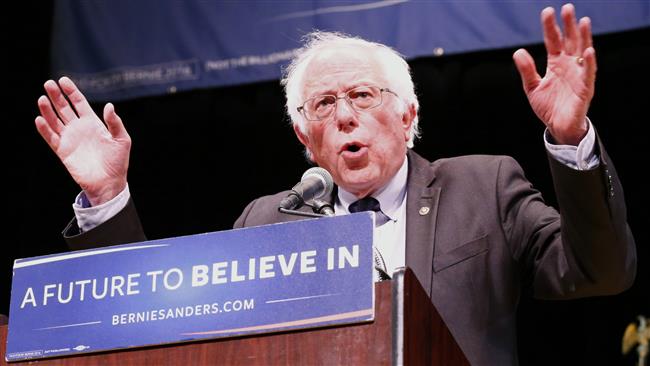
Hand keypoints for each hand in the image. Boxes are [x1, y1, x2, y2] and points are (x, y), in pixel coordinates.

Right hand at [35, 77, 130, 205]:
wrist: (109, 183)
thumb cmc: (118, 162)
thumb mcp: (121, 140)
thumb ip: (115, 123)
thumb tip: (109, 105)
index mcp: (93, 123)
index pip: (79, 103)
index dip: (71, 91)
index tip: (63, 80)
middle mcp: (79, 128)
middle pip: (64, 108)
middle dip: (56, 96)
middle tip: (48, 84)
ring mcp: (70, 139)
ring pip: (55, 120)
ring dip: (48, 110)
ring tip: (42, 98)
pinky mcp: (63, 151)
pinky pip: (51, 138)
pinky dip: (44, 129)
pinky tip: (40, 119)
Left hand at [513, 3, 595, 145]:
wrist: (558, 127)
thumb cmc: (548, 107)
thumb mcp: (532, 87)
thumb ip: (526, 70)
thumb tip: (518, 51)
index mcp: (556, 64)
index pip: (553, 41)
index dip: (550, 27)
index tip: (548, 12)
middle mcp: (569, 66)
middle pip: (570, 41)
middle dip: (569, 25)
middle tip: (567, 8)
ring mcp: (578, 75)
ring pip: (583, 52)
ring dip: (584, 37)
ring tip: (583, 21)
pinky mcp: (585, 88)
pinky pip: (589, 73)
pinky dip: (590, 62)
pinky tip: (589, 50)